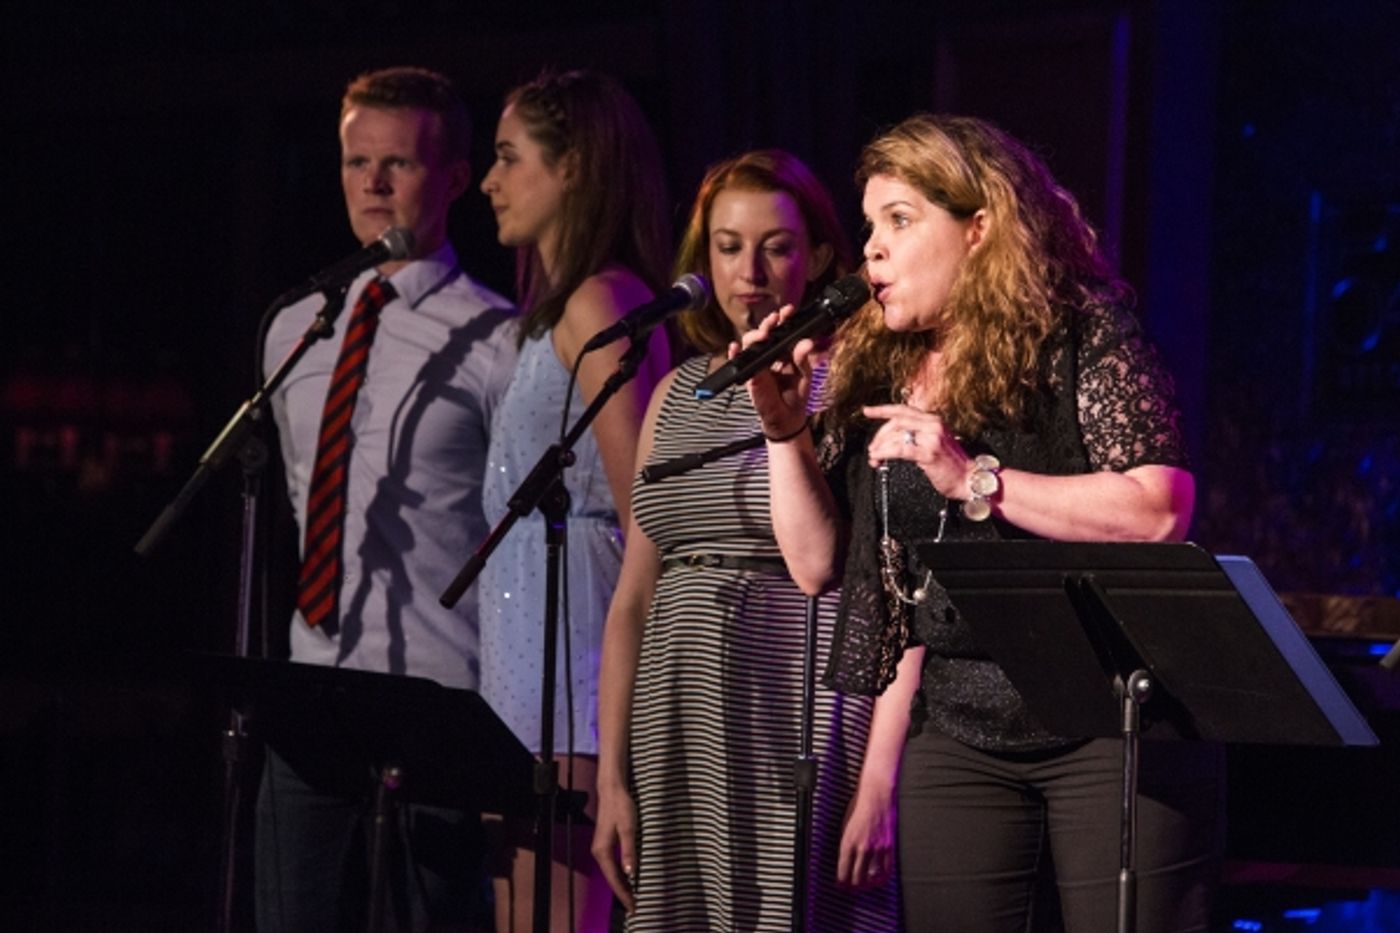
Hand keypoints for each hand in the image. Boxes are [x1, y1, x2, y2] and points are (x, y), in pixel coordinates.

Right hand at [590, 782, 638, 912]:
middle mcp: (598, 852)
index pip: (614, 878)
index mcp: (602, 851)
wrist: (612, 790)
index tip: (633, 906)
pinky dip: (619, 874)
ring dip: (621, 884)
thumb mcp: (628, 828)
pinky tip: (627, 877)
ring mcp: (600, 847)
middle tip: (634, 906)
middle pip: (611, 877)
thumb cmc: (620, 806)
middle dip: (622, 892)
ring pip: (611, 872)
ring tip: (632, 896)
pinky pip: (612, 864)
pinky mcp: (605, 843)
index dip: (623, 893)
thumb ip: (628, 850)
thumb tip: (630, 872)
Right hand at [740, 306, 815, 438]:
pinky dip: (733, 355)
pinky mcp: (748, 377)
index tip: (788, 311)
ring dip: (754, 337)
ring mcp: (757, 365)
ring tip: (762, 335)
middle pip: (764, 334)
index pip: (781, 331)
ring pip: (750, 344)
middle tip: (775, 320)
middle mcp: (769, 355)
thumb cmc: (795, 397)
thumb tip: (807, 342)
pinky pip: (737, 363)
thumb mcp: (804, 376)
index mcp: (784, 352)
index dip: (783, 319)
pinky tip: (734, 348)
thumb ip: (803, 359)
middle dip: (768, 324)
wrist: (786, 420)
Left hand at [836, 781, 896, 888]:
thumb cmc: (858, 806)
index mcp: (848, 842)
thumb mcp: (844, 825)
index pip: (843, 872)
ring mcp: (877, 848)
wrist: (876, 795)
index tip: (840, 885)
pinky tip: (879, 879)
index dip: (841, 883)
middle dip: (852, 887)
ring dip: (867, 885)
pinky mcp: (888, 846)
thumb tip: (843, 858)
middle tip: (851, 889)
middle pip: (857, 878)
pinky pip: (886, 869)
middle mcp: (862, 848)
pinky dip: (881, 878)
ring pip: (871, 877)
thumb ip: (845, 843)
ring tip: (864, 886)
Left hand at [863, 403, 972, 499]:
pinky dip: (885, 452)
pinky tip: (879, 458)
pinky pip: (900, 449)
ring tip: (874, 457)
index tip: (867, 411)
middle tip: (872, 448)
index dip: (882, 409)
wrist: (969, 479)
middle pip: (896, 421)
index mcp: (933, 420)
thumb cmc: (951, 465)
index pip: (903, 410)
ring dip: (880, 447)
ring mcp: (932, 438)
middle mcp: (933, 425)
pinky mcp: (929, 453)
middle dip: (879, 435)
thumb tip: (890, 437)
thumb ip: (917, 435)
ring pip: (896, 435)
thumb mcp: (934, 442)